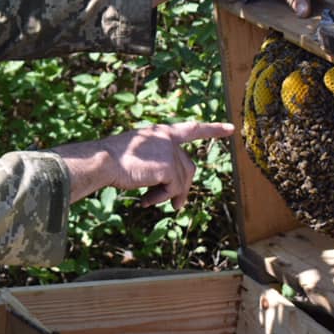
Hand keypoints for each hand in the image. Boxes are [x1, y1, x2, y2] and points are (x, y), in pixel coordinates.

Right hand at [53, 121, 233, 207]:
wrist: (103, 161)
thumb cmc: (113, 160)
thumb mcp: (139, 155)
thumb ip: (158, 163)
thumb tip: (172, 189)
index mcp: (161, 133)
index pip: (191, 129)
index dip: (212, 129)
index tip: (230, 128)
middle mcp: (168, 139)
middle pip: (188, 168)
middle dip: (182, 188)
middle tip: (174, 205)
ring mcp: (170, 152)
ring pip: (182, 181)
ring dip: (168, 196)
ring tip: (150, 202)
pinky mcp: (168, 166)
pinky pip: (174, 189)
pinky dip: (161, 198)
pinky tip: (145, 201)